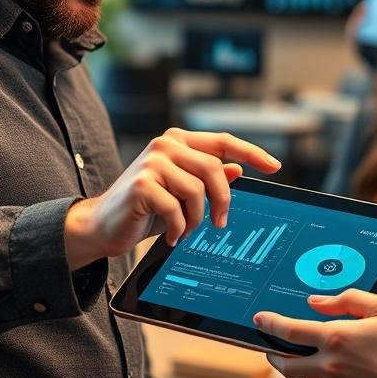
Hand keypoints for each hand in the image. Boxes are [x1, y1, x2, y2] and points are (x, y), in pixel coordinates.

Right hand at [65, 128, 280, 268]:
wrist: (102, 226)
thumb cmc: (145, 210)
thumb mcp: (182, 194)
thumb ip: (208, 180)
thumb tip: (238, 170)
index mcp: (179, 141)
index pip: (223, 141)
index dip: (252, 153)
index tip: (275, 167)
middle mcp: (165, 145)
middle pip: (214, 169)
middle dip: (222, 201)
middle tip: (220, 224)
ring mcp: (152, 162)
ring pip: (197, 191)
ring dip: (196, 218)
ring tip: (185, 230)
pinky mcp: (142, 184)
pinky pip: (177, 209)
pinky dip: (179, 228)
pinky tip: (171, 236)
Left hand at [254, 289, 376, 377]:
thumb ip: (348, 299)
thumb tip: (317, 301)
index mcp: (336, 338)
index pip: (290, 331)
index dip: (271, 323)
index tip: (259, 318)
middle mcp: (330, 365)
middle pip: (286, 364)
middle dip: (273, 354)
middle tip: (270, 346)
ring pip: (307, 377)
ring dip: (303, 366)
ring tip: (309, 355)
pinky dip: (329, 377)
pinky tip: (343, 368)